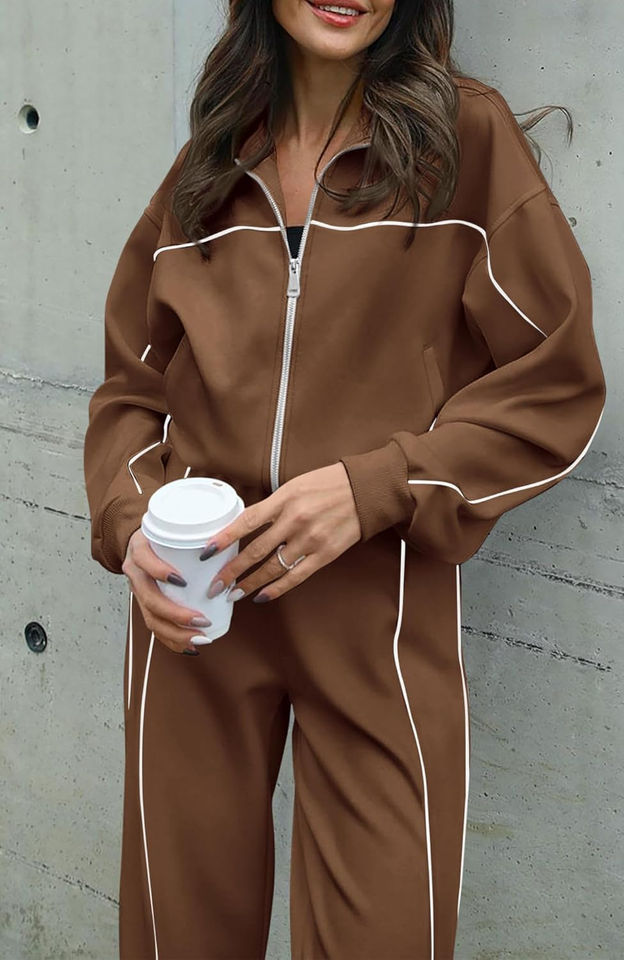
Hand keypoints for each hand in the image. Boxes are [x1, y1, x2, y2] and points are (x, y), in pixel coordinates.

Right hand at [121, 528, 212, 654]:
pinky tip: (189, 647)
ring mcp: (137, 591)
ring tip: (199, 638)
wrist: (137, 543)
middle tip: (202, 620)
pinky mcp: (143, 605)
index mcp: (140, 549)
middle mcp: (135, 573)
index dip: (160, 572)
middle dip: (176, 614)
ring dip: (176, 633)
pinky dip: (171, 640)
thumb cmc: (161, 536)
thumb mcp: (171, 528)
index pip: (145, 561)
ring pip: (151, 619)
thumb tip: (229, 541)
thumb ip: (193, 533)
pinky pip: (154, 627)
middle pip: (150, 599)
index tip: (182, 580)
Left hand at [200, 462, 360, 602]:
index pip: (247, 521)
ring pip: (273, 568)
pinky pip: (296, 576)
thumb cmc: (329, 484)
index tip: (207, 552)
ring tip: (234, 594)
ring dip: (250, 584)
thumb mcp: (295, 485)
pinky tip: (262, 596)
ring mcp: (311, 539)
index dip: (225, 538)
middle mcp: (296, 520)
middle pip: (256, 550)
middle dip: (232, 571)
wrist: (366, 490)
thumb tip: (246, 525)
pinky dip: (277, 588)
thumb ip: (273, 505)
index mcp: (285, 498)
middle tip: (214, 586)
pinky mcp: (326, 554)